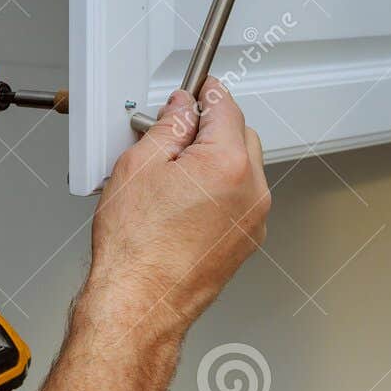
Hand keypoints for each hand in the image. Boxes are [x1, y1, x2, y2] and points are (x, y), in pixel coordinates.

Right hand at [86, 79, 268, 331]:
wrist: (140, 302)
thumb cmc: (136, 248)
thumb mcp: (140, 166)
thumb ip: (168, 127)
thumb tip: (180, 109)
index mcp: (229, 164)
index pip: (226, 107)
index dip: (207, 93)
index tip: (198, 89)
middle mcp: (251, 191)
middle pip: (241, 135)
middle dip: (212, 128)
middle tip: (175, 132)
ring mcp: (253, 220)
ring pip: (243, 168)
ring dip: (217, 159)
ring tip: (173, 173)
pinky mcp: (247, 241)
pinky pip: (240, 198)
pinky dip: (220, 189)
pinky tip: (184, 200)